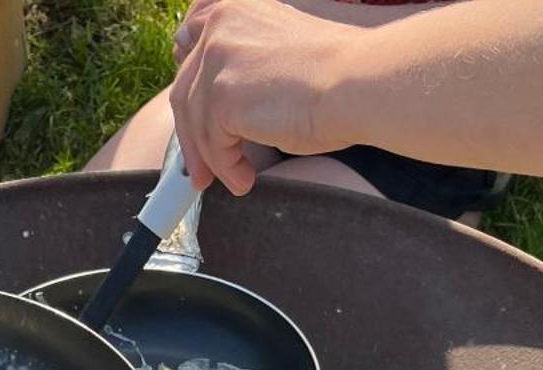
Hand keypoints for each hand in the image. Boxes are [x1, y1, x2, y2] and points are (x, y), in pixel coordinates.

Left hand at [171, 0, 368, 193]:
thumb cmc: (335, 72)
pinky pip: (213, 144)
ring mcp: (217, 59)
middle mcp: (220, 25)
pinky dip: (227, 168)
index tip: (192, 113)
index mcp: (234, 7)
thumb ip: (247, 59)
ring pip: (195, 121)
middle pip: (185, 90)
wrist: (357, 82)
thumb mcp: (280, 49)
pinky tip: (245, 179)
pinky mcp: (221, 96)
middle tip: (201, 169)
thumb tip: (229, 93)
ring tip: (233, 179)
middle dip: (191, 135)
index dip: (187, 79)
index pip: (189, 40)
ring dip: (211, 158)